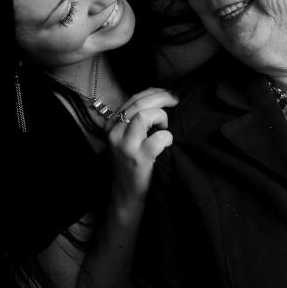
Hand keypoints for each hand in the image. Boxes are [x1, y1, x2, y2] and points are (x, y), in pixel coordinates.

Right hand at [106, 88, 176, 206]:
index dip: (154, 92)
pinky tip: (167, 143)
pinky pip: (158, 138)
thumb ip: (136, 120)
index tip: (168, 94)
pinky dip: (167, 137)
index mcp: (111, 125)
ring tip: (165, 127)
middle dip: (162, 98)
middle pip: (140, 103)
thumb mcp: (126, 139)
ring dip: (161, 116)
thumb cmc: (131, 164)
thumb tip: (158, 98)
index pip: (134, 99)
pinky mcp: (139, 159)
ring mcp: (126, 146)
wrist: (125, 195)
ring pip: (145, 115)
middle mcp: (115, 133)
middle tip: (175, 101)